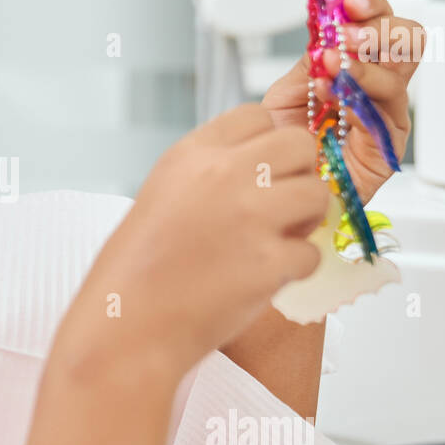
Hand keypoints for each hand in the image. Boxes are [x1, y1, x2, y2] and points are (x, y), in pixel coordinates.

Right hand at [50, 103, 329, 388]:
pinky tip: (262, 279)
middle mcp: (222, 175)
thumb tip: (264, 167)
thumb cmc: (137, 269)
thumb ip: (209, 173)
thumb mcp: (162, 196)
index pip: (256, 115)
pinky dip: (294, 270)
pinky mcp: (270, 262)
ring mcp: (250, 217)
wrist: (126, 329)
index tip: (257, 173)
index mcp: (190, 155)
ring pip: (317, 195)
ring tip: (276, 243)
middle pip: (298, 146)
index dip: (265, 144)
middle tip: (279, 208)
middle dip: (297, 176)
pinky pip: (311, 253)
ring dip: (305, 221)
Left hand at [261, 0, 422, 204]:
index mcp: (358, 66)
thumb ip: (309, 63)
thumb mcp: (288, 93)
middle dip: (380, 28)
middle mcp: (379, 86)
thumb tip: (326, 32)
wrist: (277, 185)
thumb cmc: (285, 143)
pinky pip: (383, 111)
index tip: (349, 3)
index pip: (381, 24)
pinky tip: (333, 94)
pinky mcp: (387, 143)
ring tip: (332, 64)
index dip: (372, 8)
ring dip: (363, 62)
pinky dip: (358, 95)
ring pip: (398, 73)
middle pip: (408, 40)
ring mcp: (387, 113)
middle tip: (347, 33)